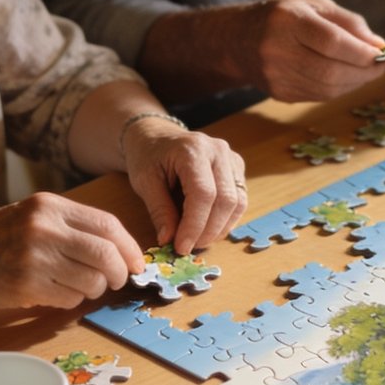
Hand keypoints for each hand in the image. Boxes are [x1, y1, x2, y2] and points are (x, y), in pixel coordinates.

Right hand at [0, 193, 144, 308]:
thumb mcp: (33, 217)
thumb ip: (73, 227)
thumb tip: (121, 252)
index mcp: (50, 206)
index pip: (108, 225)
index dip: (129, 248)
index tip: (136, 262)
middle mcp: (44, 228)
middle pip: (106, 254)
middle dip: (120, 272)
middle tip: (117, 280)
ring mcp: (34, 257)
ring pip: (92, 280)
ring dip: (94, 289)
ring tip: (78, 286)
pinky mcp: (25, 285)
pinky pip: (69, 298)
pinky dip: (71, 300)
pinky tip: (55, 293)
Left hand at [122, 118, 247, 254]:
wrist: (158, 137)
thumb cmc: (149, 157)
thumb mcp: (144, 181)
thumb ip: (159, 210)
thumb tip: (169, 240)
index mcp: (193, 150)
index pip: (204, 194)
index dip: (195, 225)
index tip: (181, 247)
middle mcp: (218, 151)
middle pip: (226, 200)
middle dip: (209, 231)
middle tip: (189, 247)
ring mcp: (231, 158)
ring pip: (238, 203)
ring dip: (220, 228)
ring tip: (197, 240)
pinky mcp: (237, 168)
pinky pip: (240, 200)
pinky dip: (225, 220)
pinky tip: (207, 227)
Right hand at [241, 0, 384, 101]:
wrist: (238, 40)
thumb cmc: (283, 17)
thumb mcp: (315, 6)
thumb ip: (349, 23)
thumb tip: (379, 46)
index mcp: (288, 21)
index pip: (331, 42)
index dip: (361, 52)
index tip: (382, 53)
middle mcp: (278, 50)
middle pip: (331, 71)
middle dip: (363, 72)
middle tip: (380, 66)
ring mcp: (276, 76)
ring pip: (327, 89)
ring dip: (355, 83)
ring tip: (366, 71)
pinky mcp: (280, 93)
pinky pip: (319, 96)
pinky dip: (340, 89)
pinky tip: (346, 78)